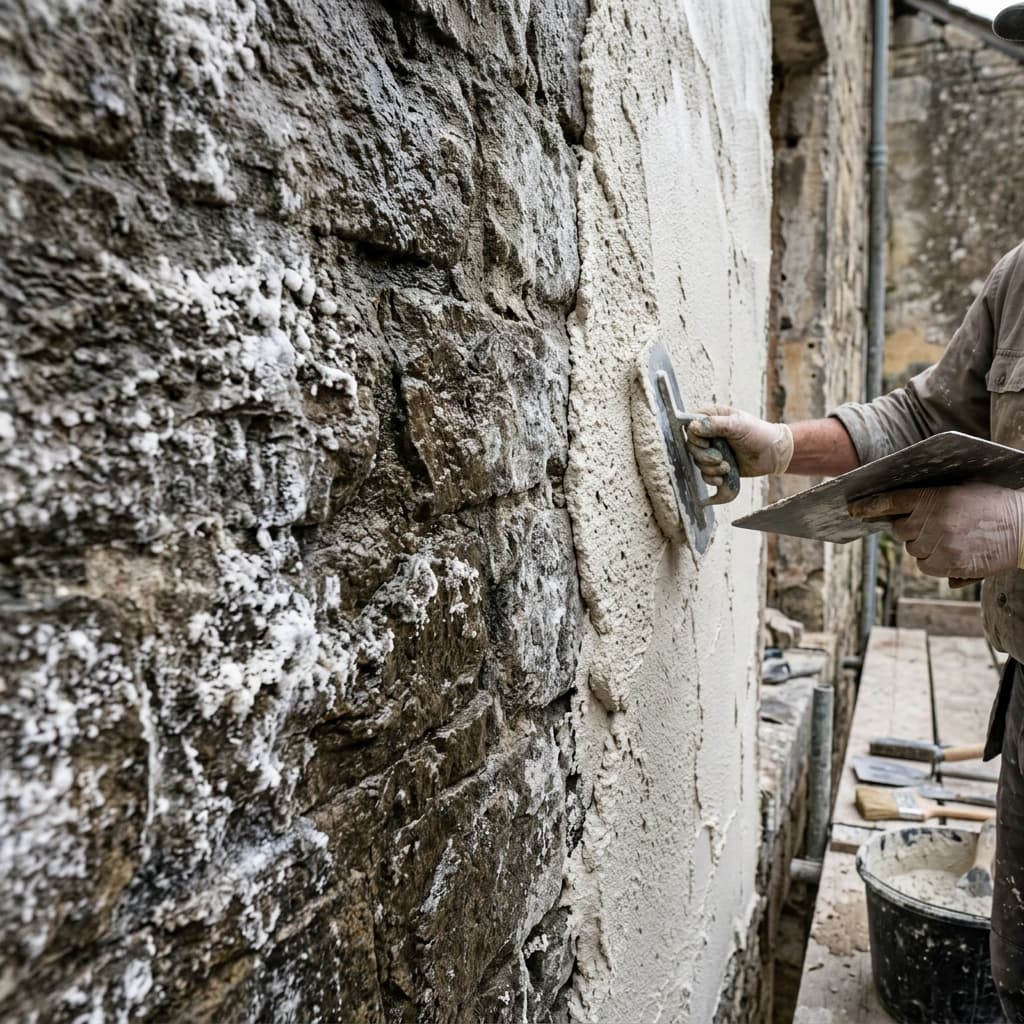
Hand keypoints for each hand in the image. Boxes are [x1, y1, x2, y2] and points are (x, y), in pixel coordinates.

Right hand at [685, 405, 793, 483]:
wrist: (773, 453)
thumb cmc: (758, 433)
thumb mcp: (737, 425)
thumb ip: (715, 424)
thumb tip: (693, 427)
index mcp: (713, 418)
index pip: (690, 425)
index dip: (694, 436)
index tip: (706, 442)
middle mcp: (710, 434)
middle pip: (692, 446)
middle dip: (704, 456)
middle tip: (719, 458)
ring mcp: (713, 450)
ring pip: (698, 461)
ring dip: (710, 468)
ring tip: (726, 467)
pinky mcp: (717, 465)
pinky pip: (705, 473)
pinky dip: (711, 477)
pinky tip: (722, 477)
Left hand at [848, 484, 1023, 580]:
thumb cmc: (995, 505)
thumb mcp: (963, 491)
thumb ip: (931, 501)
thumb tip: (898, 516)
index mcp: (936, 496)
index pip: (892, 500)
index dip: (870, 506)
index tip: (854, 510)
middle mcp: (933, 520)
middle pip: (900, 529)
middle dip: (908, 528)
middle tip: (929, 525)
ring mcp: (941, 544)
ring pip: (913, 550)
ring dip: (923, 546)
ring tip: (950, 538)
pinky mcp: (950, 565)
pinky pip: (926, 567)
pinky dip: (933, 563)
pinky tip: (953, 553)